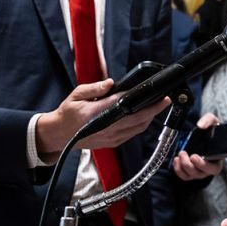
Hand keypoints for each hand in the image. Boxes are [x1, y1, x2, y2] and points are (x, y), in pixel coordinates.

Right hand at [35, 78, 169, 157]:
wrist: (60, 134)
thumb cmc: (68, 113)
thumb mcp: (76, 95)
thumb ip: (94, 88)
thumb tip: (111, 83)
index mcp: (95, 113)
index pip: (123, 104)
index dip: (140, 98)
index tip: (152, 92)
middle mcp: (106, 127)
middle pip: (137, 118)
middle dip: (154, 109)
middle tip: (166, 99)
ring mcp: (111, 137)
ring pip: (138, 127)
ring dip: (150, 117)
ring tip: (159, 105)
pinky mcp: (113, 142)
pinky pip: (133, 133)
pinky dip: (142, 124)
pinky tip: (147, 115)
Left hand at [173, 113, 222, 179]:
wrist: (203, 136)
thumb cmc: (211, 132)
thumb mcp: (212, 122)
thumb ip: (208, 120)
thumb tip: (200, 125)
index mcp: (219, 158)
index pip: (217, 167)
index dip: (209, 165)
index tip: (197, 157)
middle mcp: (210, 167)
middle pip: (203, 172)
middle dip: (195, 165)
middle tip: (189, 155)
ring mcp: (200, 171)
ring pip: (193, 175)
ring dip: (185, 166)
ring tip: (181, 154)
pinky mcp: (191, 172)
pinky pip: (185, 176)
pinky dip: (179, 169)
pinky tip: (177, 160)